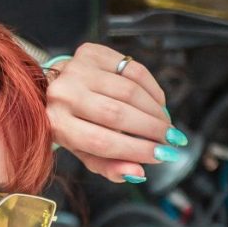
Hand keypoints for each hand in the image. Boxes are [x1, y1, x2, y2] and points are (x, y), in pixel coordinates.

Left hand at [45, 44, 184, 182]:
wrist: (54, 87)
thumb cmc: (73, 124)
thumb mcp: (85, 151)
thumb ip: (109, 167)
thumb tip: (138, 174)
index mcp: (58, 125)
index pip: (102, 141)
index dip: (137, 150)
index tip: (163, 156)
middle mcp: (63, 94)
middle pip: (117, 114)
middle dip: (152, 129)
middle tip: (173, 140)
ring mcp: (76, 69)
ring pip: (129, 91)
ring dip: (155, 111)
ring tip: (167, 125)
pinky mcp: (91, 52)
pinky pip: (133, 69)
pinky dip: (152, 89)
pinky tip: (159, 104)